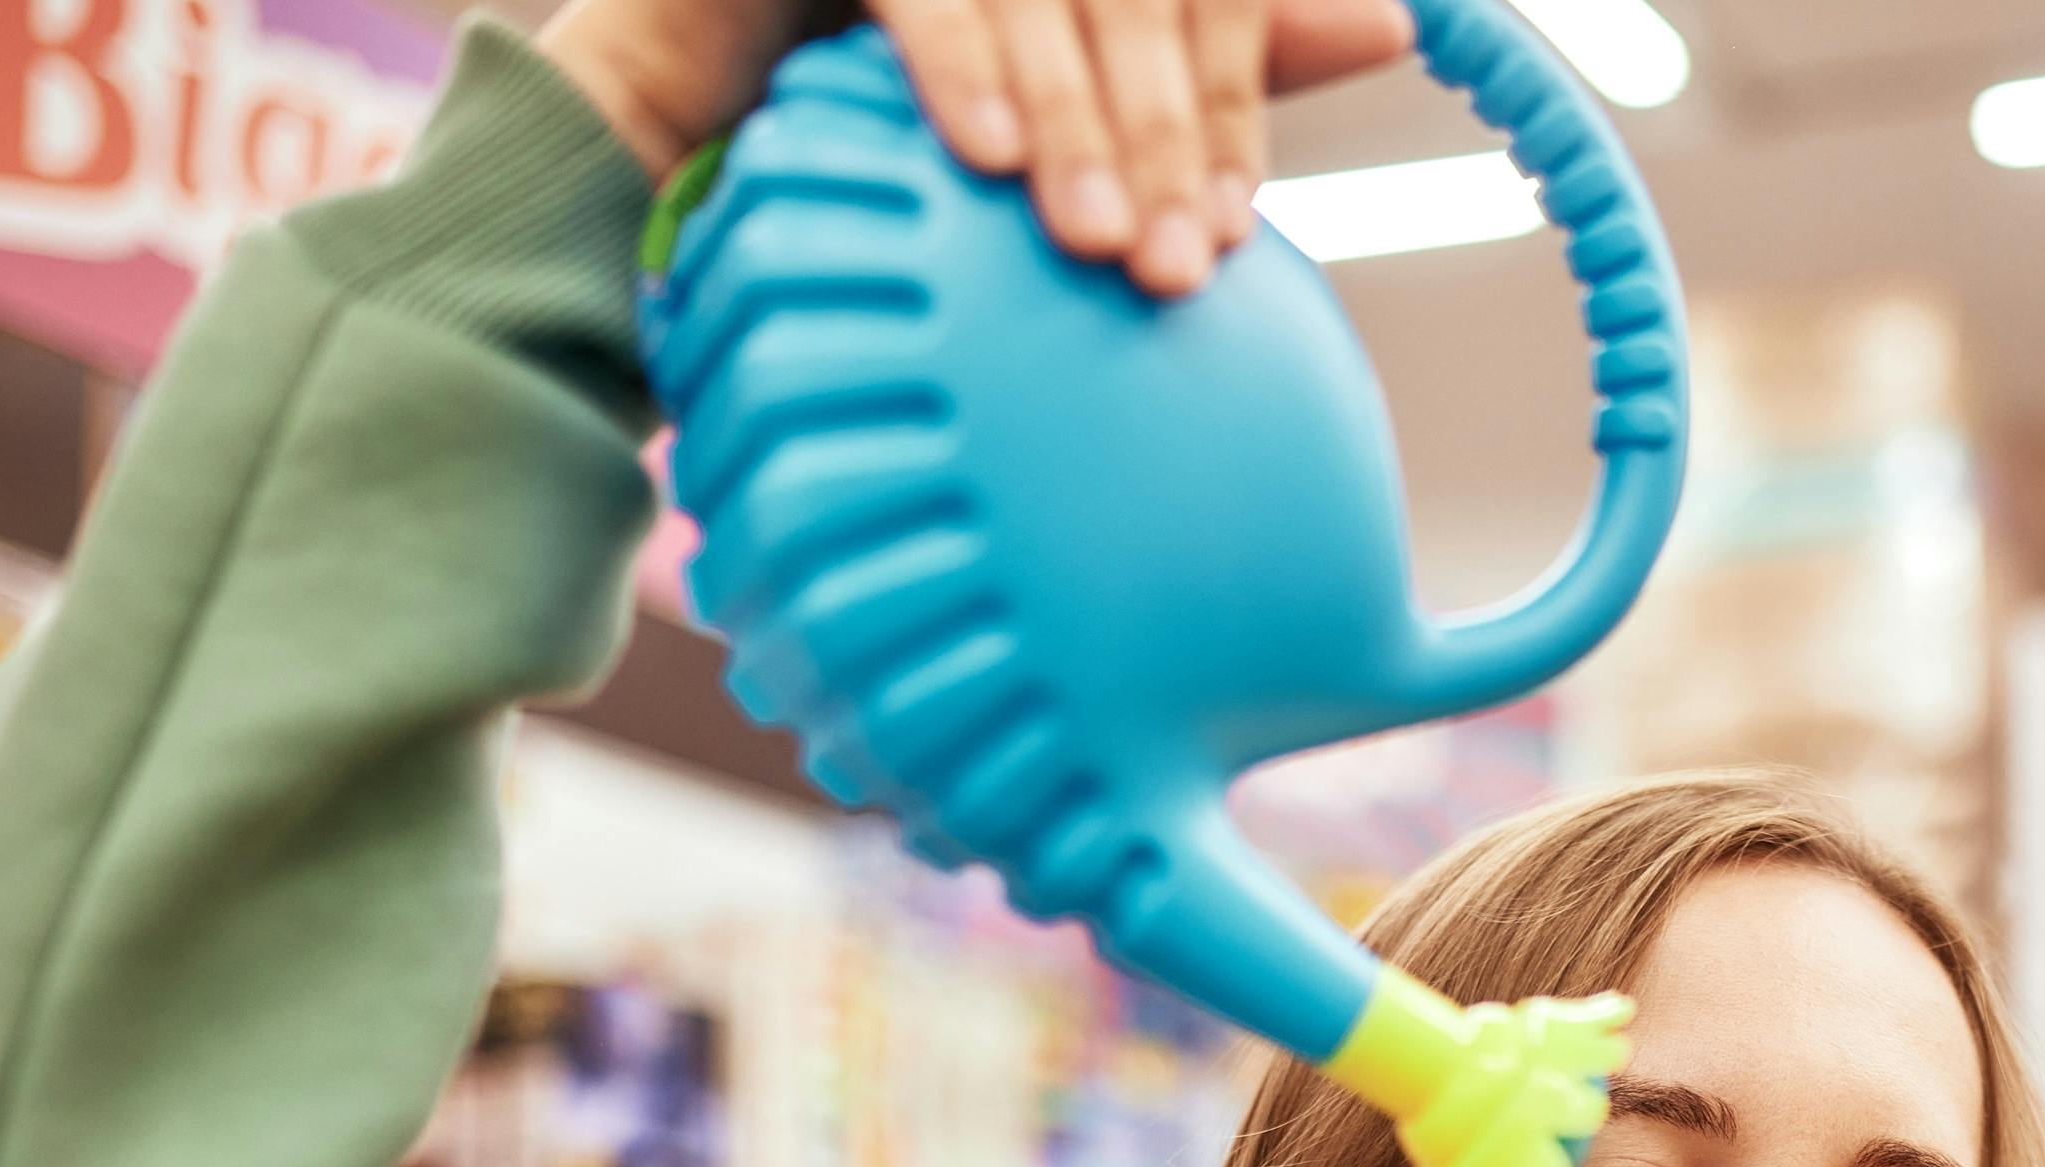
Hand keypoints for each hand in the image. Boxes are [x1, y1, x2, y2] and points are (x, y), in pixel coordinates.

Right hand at [540, 0, 1409, 294]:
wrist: (655, 133)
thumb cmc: (870, 130)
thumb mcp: (1067, 94)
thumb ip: (1212, 53)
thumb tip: (1388, 19)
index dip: (1221, 109)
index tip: (1234, 230)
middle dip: (1160, 134)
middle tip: (1181, 264)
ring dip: (1073, 121)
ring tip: (1101, 243)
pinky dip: (962, 71)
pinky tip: (993, 165)